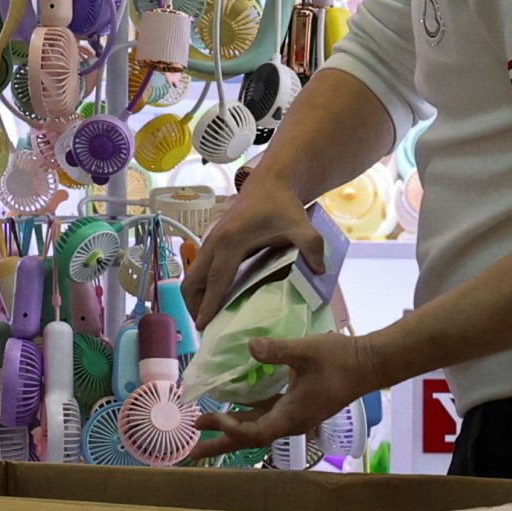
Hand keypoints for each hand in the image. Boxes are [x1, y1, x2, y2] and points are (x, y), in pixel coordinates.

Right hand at [187, 179, 322, 324]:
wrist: (270, 182)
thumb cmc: (282, 204)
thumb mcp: (301, 225)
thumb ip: (311, 247)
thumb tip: (320, 272)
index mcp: (231, 241)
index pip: (216, 280)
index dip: (209, 305)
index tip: (203, 326)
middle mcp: (214, 242)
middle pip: (192, 281)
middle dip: (194, 306)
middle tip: (206, 328)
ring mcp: (210, 241)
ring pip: (192, 276)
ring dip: (196, 298)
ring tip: (208, 318)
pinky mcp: (212, 242)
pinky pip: (200, 270)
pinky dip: (202, 286)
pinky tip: (216, 299)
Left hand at [197, 330, 386, 454]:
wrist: (367, 364)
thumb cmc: (339, 359)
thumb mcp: (306, 351)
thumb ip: (277, 350)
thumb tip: (250, 346)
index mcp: (292, 415)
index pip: (255, 432)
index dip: (232, 429)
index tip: (212, 417)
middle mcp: (290, 422)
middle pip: (250, 439)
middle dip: (221, 443)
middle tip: (192, 451)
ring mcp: (294, 416)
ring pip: (256, 429)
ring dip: (230, 430)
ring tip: (202, 427)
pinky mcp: (296, 406)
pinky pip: (265, 417)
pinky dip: (245, 418)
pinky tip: (231, 411)